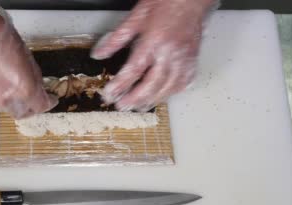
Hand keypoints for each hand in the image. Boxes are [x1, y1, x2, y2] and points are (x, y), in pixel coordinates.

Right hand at [0, 23, 56, 118]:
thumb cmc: (2, 39)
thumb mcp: (27, 57)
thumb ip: (33, 76)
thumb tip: (37, 85)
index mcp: (24, 90)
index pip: (40, 106)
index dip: (48, 103)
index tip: (51, 100)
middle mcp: (7, 100)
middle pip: (22, 113)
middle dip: (30, 108)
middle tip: (34, 100)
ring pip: (5, 107)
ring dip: (12, 103)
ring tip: (14, 90)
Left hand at [91, 0, 217, 111]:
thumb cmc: (165, 2)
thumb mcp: (135, 17)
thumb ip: (115, 39)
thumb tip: (99, 54)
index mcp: (153, 41)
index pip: (133, 70)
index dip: (120, 85)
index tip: (109, 94)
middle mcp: (169, 52)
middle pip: (151, 84)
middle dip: (135, 99)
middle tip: (122, 106)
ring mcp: (183, 58)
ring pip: (168, 87)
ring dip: (152, 100)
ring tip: (139, 106)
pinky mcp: (192, 59)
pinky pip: (184, 82)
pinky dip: (172, 92)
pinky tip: (163, 95)